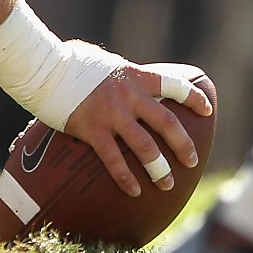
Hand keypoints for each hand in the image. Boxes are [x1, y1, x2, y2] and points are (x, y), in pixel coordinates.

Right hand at [62, 63, 213, 196]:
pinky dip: (126, 177)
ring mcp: (111, 114)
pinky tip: (134, 191)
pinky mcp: (92, 130)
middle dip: (182, 144)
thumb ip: (120, 75)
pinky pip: (114, 160)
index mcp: (134, 76)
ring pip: (145, 146)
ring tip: (166, 184)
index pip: (173, 85)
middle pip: (166, 122)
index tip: (206, 110)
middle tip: (191, 161)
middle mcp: (128, 96)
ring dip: (159, 167)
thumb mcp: (104, 63)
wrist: (46, 67)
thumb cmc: (71, 62)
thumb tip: (124, 79)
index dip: (192, 98)